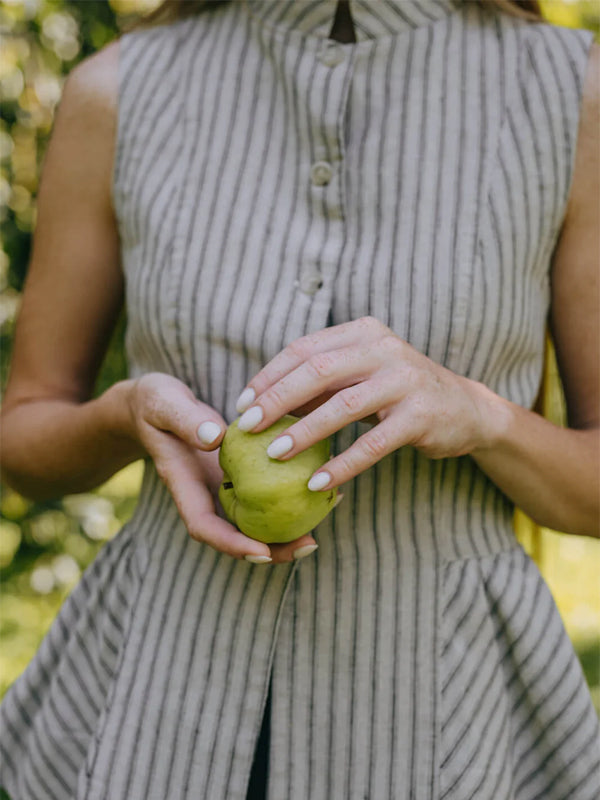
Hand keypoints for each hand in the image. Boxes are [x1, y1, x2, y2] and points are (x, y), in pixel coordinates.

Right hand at [127, 373, 316, 562]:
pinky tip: (321, 493)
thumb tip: (215, 438)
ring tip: (319, 532)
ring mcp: (222, 488)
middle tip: (308, 546)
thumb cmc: (157, 402)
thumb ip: (186, 419)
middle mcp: (206, 494)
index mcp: (184, 485)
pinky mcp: (238, 476)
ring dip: (284, 532)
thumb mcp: (165, 404)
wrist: (155, 402)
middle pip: (236, 534)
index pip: (204, 525)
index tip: (261, 552)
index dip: (231, 543)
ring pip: (253, 520)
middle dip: (271, 550)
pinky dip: (289, 500)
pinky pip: (262, 496)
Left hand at [234, 316, 497, 490]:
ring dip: (305, 431)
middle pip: (318, 370)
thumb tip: (262, 402)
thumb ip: (320, 382)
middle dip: (277, 400)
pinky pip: (373, 443)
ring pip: (344, 405)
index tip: (242, 404)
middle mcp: (384, 349)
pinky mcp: (421, 415)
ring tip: (274, 455)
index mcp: (362, 332)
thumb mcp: (360, 375)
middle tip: (249, 427)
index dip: (269, 376)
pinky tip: (318, 482)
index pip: (304, 349)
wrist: (465, 408)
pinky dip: (343, 464)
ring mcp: (405, 381)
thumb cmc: (397, 392)